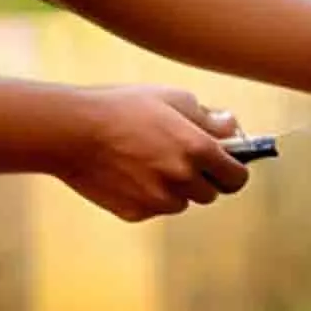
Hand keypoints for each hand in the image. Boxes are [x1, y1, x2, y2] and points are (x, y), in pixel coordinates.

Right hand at [61, 85, 250, 221]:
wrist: (73, 131)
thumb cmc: (124, 107)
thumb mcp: (173, 98)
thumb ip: (210, 118)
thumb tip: (233, 128)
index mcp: (198, 149)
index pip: (237, 177)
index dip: (235, 170)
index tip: (227, 164)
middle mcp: (183, 179)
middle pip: (211, 193)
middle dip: (204, 178)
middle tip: (183, 157)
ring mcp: (159, 200)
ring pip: (182, 202)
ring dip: (176, 187)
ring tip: (149, 159)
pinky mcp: (136, 213)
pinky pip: (154, 208)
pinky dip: (149, 195)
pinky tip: (130, 171)